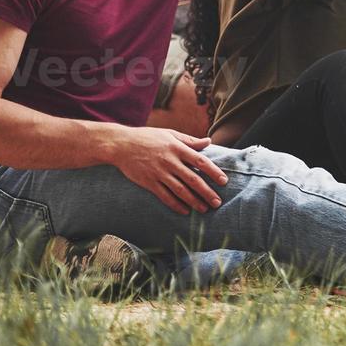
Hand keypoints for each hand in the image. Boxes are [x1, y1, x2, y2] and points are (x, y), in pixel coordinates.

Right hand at [112, 126, 228, 214]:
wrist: (121, 145)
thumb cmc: (148, 137)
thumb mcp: (170, 134)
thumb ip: (190, 140)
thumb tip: (209, 141)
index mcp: (177, 147)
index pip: (200, 160)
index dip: (213, 172)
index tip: (223, 181)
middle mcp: (169, 161)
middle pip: (192, 179)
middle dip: (206, 192)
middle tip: (217, 202)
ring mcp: (159, 173)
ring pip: (180, 190)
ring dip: (194, 201)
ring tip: (204, 209)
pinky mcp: (149, 182)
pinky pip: (164, 196)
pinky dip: (175, 204)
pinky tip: (185, 211)